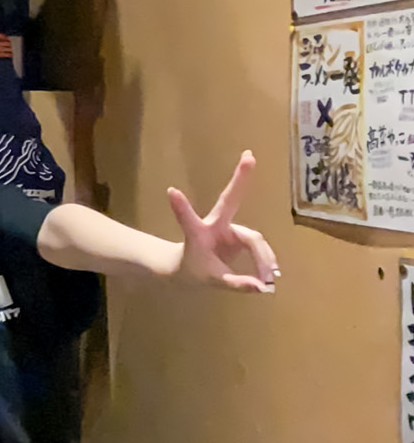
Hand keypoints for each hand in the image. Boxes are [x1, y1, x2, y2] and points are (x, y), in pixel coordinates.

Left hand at [170, 151, 279, 292]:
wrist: (189, 269)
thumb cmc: (193, 270)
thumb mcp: (211, 281)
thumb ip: (235, 283)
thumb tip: (263, 286)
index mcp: (199, 233)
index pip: (188, 220)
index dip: (181, 207)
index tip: (170, 191)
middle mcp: (216, 224)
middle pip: (230, 200)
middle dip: (240, 178)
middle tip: (249, 155)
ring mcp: (231, 229)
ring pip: (254, 239)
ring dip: (264, 258)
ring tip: (270, 279)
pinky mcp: (242, 237)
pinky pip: (259, 248)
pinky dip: (266, 262)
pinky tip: (271, 276)